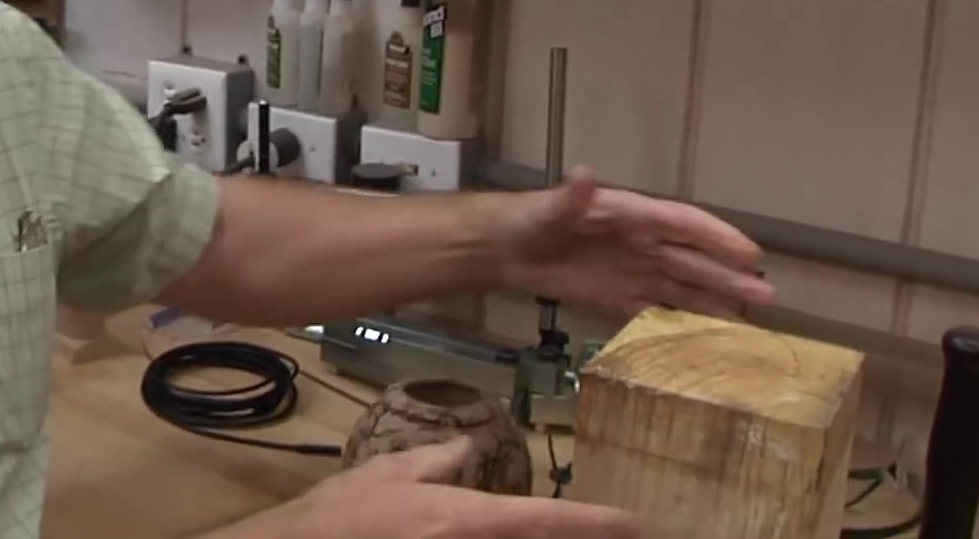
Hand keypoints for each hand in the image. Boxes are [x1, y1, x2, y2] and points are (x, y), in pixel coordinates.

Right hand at [213, 439, 640, 538]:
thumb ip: (434, 461)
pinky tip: (515, 537)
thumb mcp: (386, 475)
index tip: (638, 523)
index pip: (545, 519)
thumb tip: (468, 448)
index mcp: (464, 518)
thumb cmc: (340, 516)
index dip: (597, 522)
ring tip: (585, 535)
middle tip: (625, 533)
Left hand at [488, 167, 776, 318]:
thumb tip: (585, 174)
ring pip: (681, 286)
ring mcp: (631, 270)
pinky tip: (708, 335)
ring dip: (714, 301)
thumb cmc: (528, 220)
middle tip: (768, 297)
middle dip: (728, 277)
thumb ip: (570, 198)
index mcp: (630, 215)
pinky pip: (657, 307)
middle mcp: (640, 242)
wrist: (502, 248)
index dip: (717, 238)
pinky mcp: (617, 295)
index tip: (751, 254)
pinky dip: (681, 320)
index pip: (682, 224)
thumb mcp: (547, 209)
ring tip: (750, 319)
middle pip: (692, 260)